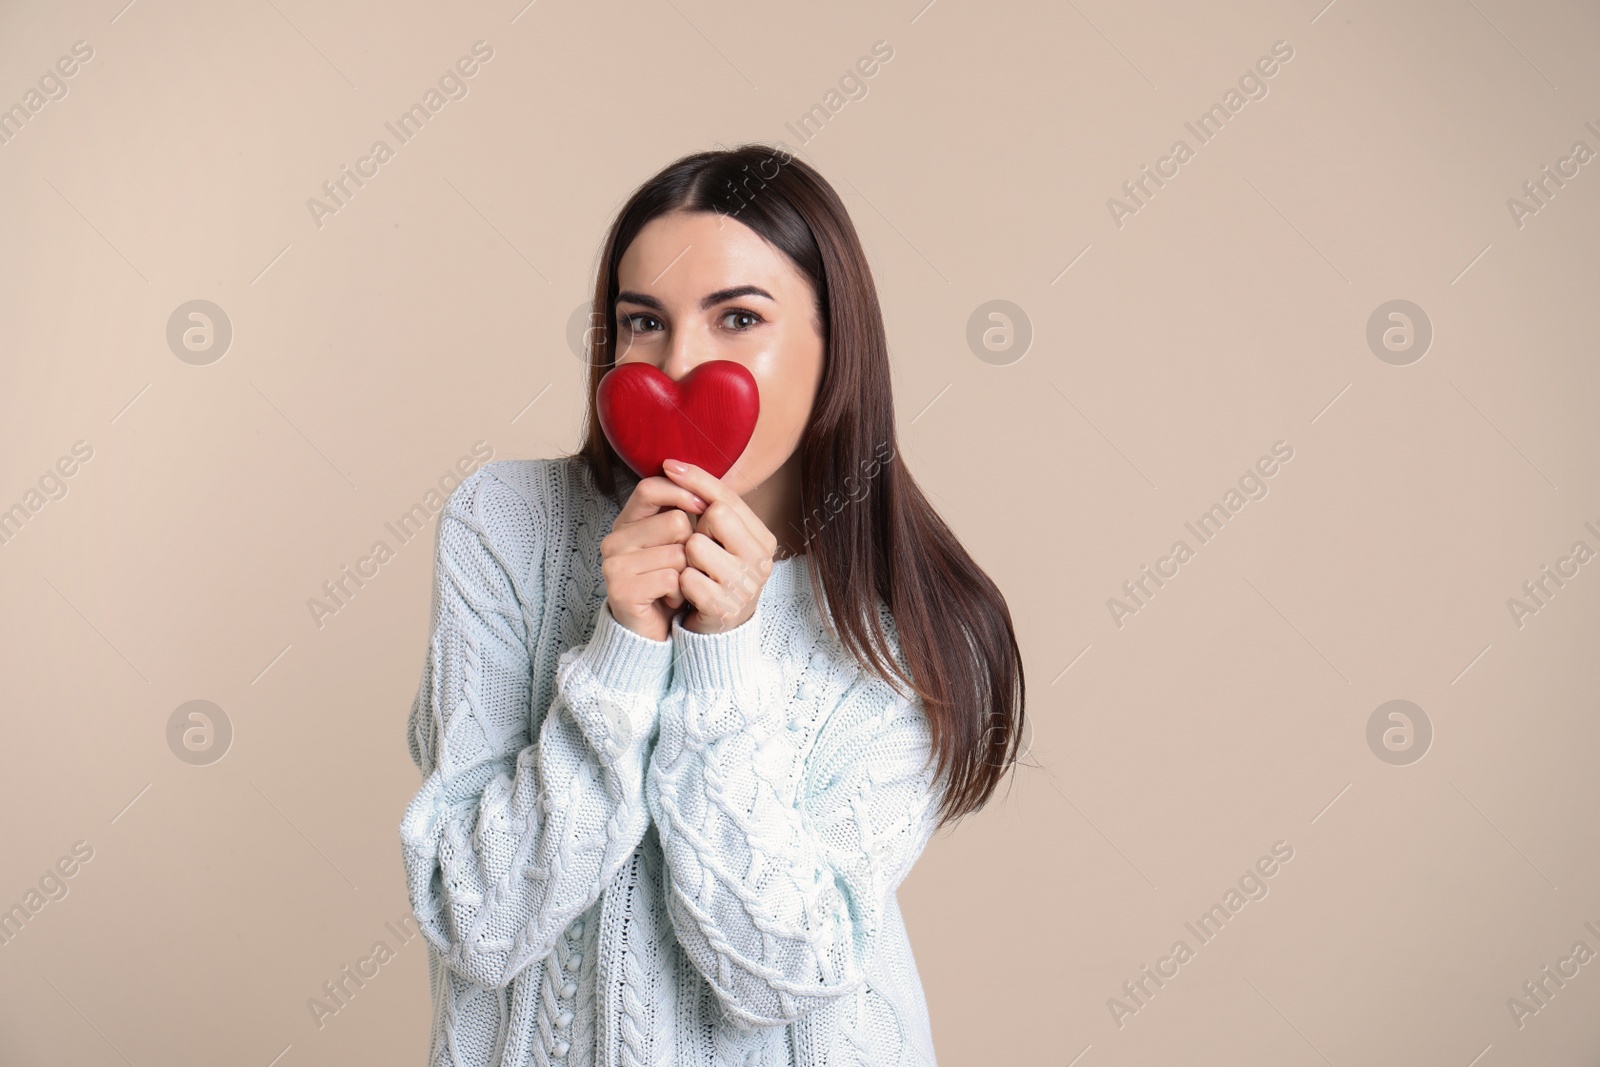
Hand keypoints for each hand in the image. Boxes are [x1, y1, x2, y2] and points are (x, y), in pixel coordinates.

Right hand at [600, 473, 708, 641]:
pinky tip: (668, 600)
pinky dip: (679, 592)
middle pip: (676, 522)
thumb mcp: (675, 542)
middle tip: (678, 569)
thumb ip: (682, 511)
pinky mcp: (621, 590)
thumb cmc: (669, 583)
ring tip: (673, 587)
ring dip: (687, 574)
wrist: (653, 631)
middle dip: (691, 547)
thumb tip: (704, 490)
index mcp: (626, 522)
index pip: (650, 487)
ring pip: (678, 553)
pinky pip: (671, 579)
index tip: (703, 507)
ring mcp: (614, 565)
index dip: (682, 493)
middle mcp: (614, 540)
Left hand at [660, 458, 778, 633]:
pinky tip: (689, 593)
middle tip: (700, 550)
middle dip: (697, 528)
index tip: (669, 464)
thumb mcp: (721, 541)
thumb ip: (711, 507)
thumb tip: (676, 467)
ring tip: (695, 573)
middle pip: (716, 514)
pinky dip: (680, 584)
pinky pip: (686, 578)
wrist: (717, 632)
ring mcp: (745, 585)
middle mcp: (762, 560)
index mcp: (763, 540)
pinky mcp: (723, 608)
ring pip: (696, 545)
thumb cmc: (715, 577)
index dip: (697, 479)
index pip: (728, 497)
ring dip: (686, 558)